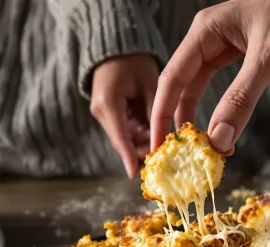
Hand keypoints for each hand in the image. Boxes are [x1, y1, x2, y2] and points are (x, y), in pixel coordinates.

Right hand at [91, 54, 159, 177]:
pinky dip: (140, 134)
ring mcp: (103, 114)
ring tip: (165, 141)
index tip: (135, 174)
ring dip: (144, 142)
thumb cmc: (134, 62)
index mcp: (108, 102)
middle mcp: (101, 111)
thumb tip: (162, 138)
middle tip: (167, 154)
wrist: (116, 49)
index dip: (129, 156)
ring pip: (125, 139)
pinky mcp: (109, 115)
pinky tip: (156, 132)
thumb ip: (156, 110)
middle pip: (123, 142)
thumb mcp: (150, 83)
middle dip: (143, 149)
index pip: (120, 136)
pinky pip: (125, 131)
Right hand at [150, 0, 269, 153]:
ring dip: (198, 118)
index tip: (157, 147)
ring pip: (198, 88)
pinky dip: (218, 110)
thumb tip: (218, 140)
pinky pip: (219, 87)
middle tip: (172, 156)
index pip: (173, 78)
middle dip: (176, 121)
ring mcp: (222, 46)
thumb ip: (241, 99)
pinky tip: (219, 130)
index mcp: (205, 30)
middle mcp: (207, 37)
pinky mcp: (239, 55)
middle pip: (180, 85)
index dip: (162, 115)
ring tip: (197, 149)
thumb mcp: (269, 57)